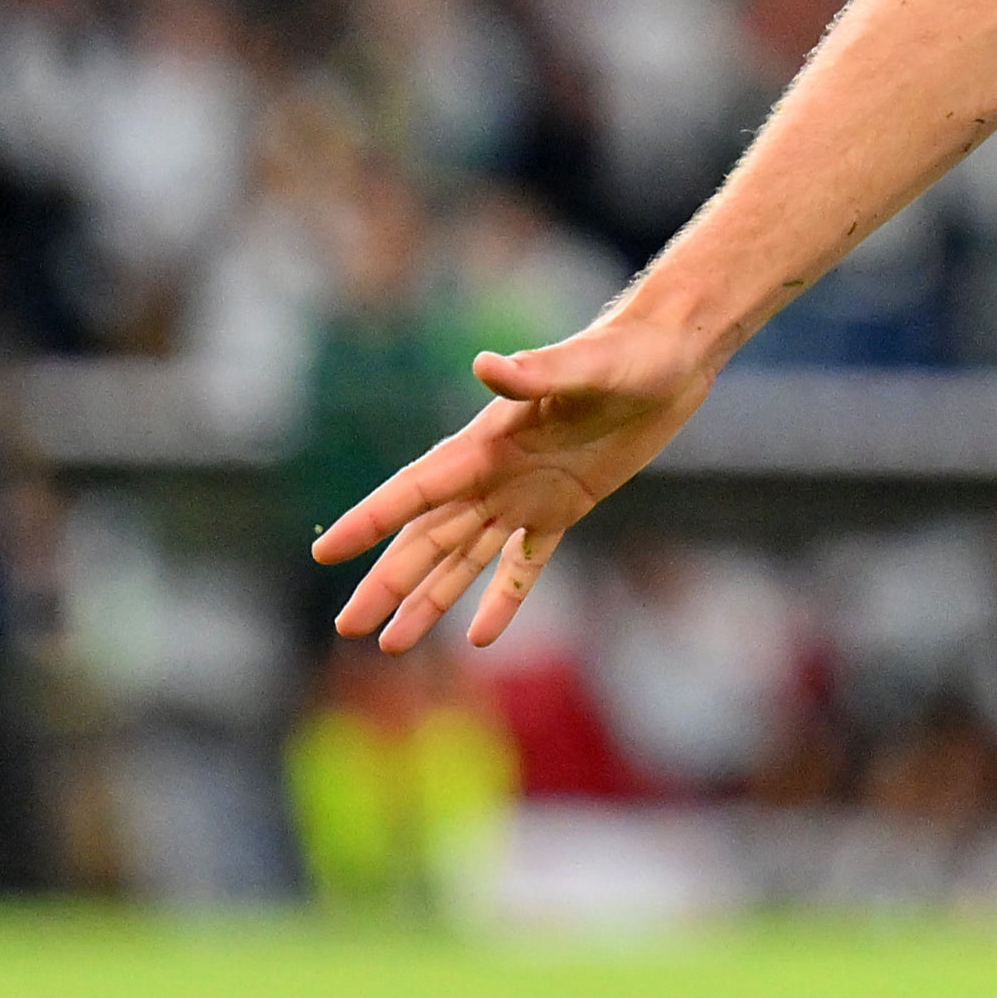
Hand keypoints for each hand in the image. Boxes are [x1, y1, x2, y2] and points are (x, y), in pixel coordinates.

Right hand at [310, 313, 720, 651]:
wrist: (670, 355)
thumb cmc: (629, 352)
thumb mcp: (589, 366)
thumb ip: (537, 373)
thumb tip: (487, 366)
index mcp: (487, 442)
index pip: (416, 489)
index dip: (372, 520)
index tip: (325, 553)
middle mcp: (494, 473)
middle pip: (428, 537)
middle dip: (388, 582)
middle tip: (347, 627)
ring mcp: (526, 493)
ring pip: (463, 557)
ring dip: (429, 599)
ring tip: (391, 645)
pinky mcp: (564, 505)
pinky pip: (525, 562)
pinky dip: (503, 598)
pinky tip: (479, 636)